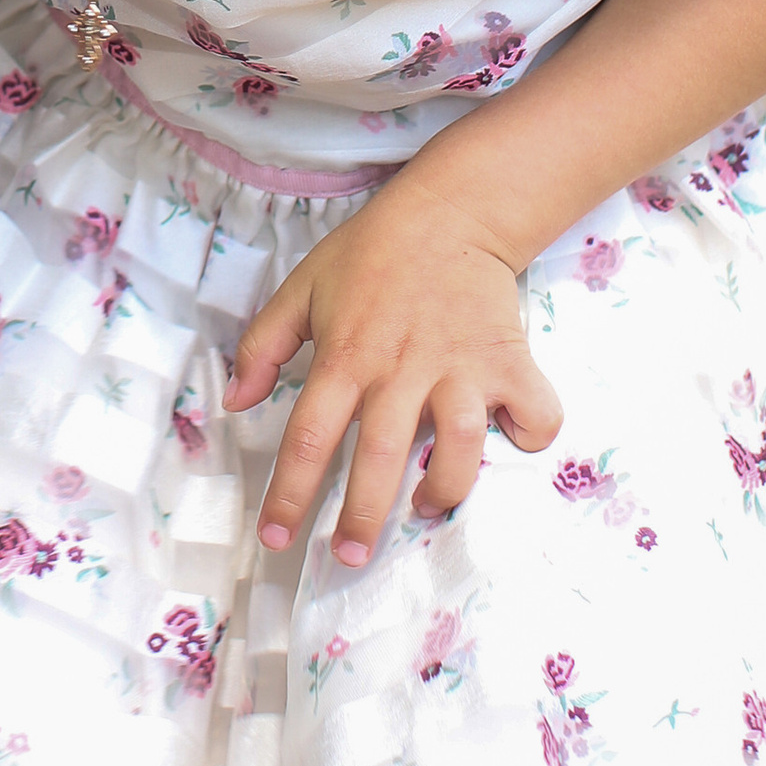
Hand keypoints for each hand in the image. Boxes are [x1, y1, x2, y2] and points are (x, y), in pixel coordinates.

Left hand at [225, 179, 562, 561]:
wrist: (451, 209)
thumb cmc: (371, 253)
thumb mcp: (302, 288)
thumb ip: (263, 346)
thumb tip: (234, 403)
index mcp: (346, 355)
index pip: (308, 436)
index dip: (289, 494)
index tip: (277, 538)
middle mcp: (401, 368)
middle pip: (379, 457)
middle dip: (362, 518)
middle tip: (351, 555)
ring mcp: (460, 366)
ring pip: (457, 448)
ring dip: (442, 491)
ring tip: (425, 507)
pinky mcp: (508, 360)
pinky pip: (530, 415)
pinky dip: (526, 437)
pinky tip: (505, 442)